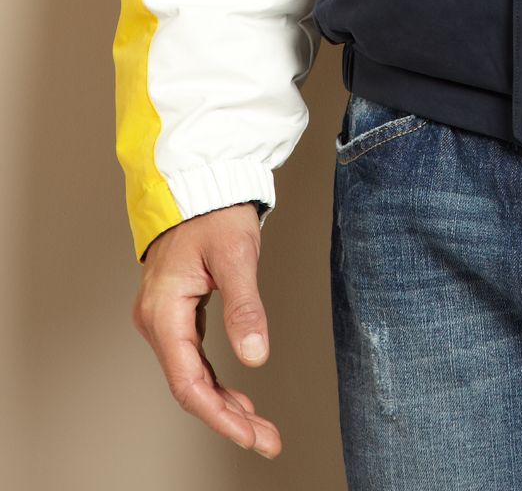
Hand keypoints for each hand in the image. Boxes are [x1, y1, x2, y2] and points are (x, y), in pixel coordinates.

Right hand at [132, 203, 281, 458]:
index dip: (219, 415)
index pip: (188, 382)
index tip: (249, 435)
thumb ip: (244, 308)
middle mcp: (156, 319)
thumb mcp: (236, 256)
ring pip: (191, 375)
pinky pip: (192, 358)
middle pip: (189, 385)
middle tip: (266, 439)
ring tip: (258, 426)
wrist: (202, 180)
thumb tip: (255, 358)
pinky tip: (238, 397)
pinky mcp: (175, 311)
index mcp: (163, 311)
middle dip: (227, 417)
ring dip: (223, 403)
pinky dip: (216, 381)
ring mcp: (163, 316)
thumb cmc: (214, 211)